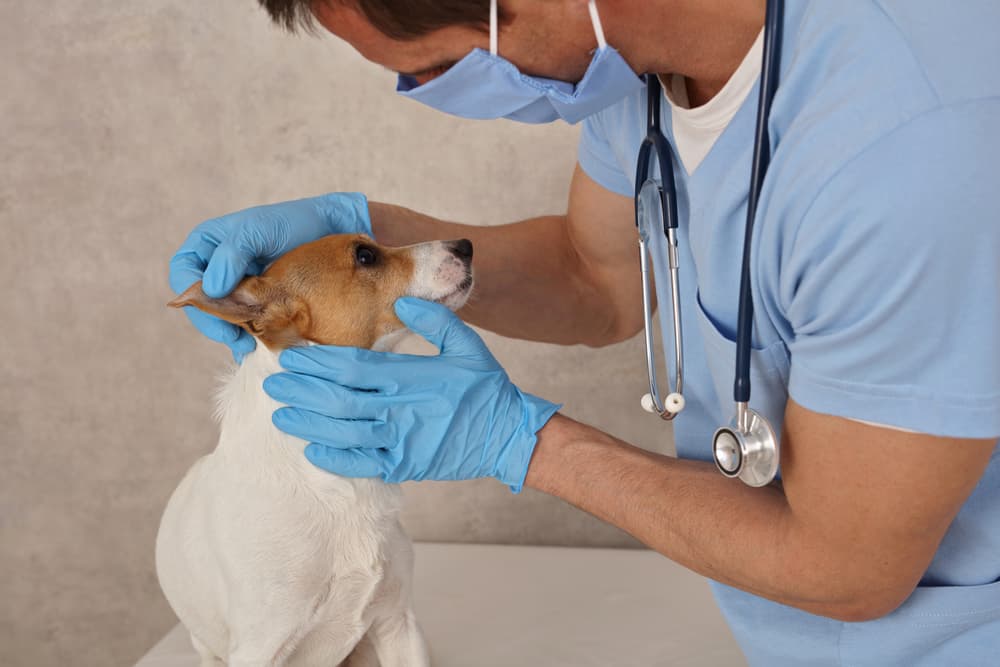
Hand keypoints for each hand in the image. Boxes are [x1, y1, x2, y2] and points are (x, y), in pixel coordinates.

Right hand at [169, 193, 370, 360]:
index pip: (184, 272)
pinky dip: (250, 337)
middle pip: (200, 303)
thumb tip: (211, 288)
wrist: (331, 232)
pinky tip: (260, 348)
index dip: (192, 294)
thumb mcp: (260, 230)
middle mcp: (218, 267)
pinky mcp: (258, 304)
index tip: (215, 309)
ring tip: (250, 346)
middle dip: (214, 322)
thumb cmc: (294, 221)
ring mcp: (238, 288)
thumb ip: (232, 254)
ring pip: (222, 318)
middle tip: (235, 338)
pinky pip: (245, 324)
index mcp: (208, 243)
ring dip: (232, 334)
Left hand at [262, 298, 560, 491]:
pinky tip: (313, 449)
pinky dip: (335, 458)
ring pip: (343, 432)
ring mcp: (401, 440)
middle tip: (273, 383)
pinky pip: (363, 464)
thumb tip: (400, 301)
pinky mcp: (405, 465)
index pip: (352, 366)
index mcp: (411, 376)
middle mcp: (400, 408)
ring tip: (281, 414)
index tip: (292, 354)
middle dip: (301, 390)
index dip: (317, 361)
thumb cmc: (487, 388)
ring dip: (309, 423)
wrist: (508, 435)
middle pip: (338, 399)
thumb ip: (434, 320)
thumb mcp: (467, 345)